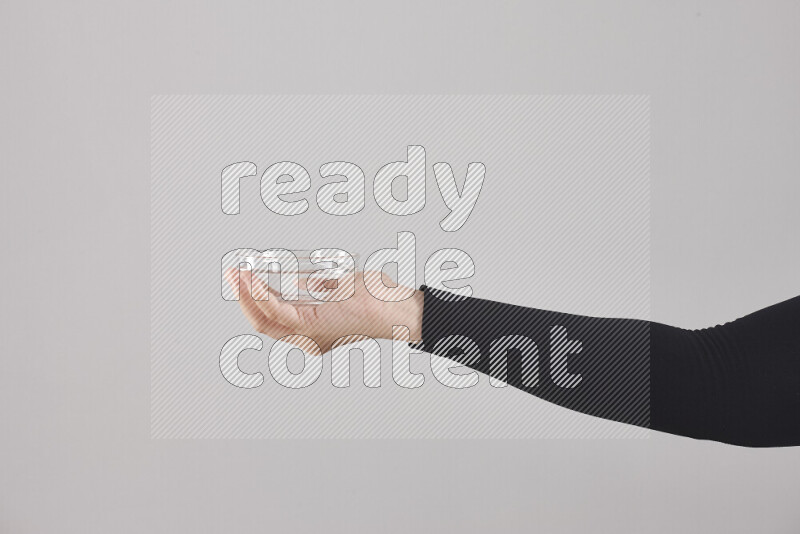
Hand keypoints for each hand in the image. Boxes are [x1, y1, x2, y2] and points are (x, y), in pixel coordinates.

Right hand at [225, 268, 422, 355]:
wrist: (395, 307)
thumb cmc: (378, 301)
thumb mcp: (342, 290)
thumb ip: (322, 288)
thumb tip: (306, 280)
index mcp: (314, 333)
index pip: (274, 321)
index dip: (254, 301)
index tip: (244, 279)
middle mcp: (308, 339)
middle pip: (262, 323)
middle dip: (243, 298)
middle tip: (233, 274)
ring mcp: (308, 334)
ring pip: (264, 319)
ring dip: (247, 294)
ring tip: (237, 274)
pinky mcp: (311, 324)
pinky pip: (276, 311)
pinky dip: (260, 295)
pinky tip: (251, 281)